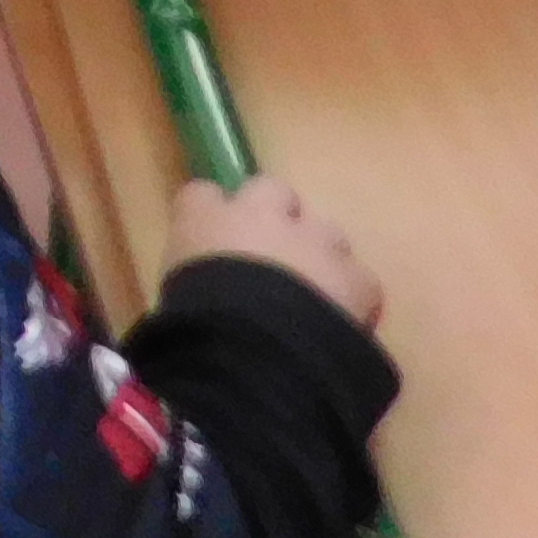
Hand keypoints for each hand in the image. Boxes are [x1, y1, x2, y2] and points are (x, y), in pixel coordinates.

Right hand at [168, 175, 383, 329]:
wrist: (258, 348)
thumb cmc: (198, 320)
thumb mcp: (178, 291)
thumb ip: (197, 274)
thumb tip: (208, 285)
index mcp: (205, 218)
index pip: (204, 194)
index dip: (214, 214)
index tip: (214, 237)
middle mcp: (264, 215)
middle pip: (273, 190)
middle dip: (274, 215)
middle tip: (269, 252)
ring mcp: (316, 242)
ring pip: (324, 230)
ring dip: (317, 252)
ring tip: (311, 290)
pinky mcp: (357, 278)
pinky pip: (359, 277)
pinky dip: (352, 294)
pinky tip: (341, 318)